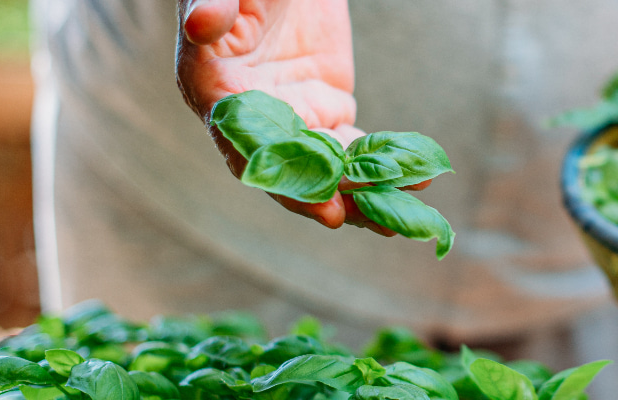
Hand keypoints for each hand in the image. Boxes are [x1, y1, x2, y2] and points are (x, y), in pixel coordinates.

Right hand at [175, 0, 412, 234]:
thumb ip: (212, 4)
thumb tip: (201, 22)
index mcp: (213, 90)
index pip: (242, 143)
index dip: (277, 174)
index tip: (312, 198)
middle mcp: (252, 118)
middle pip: (286, 168)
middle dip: (320, 196)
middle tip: (350, 216)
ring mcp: (294, 117)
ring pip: (325, 168)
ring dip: (360, 194)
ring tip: (398, 215)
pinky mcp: (327, 110)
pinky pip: (354, 148)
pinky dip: (384, 166)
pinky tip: (417, 179)